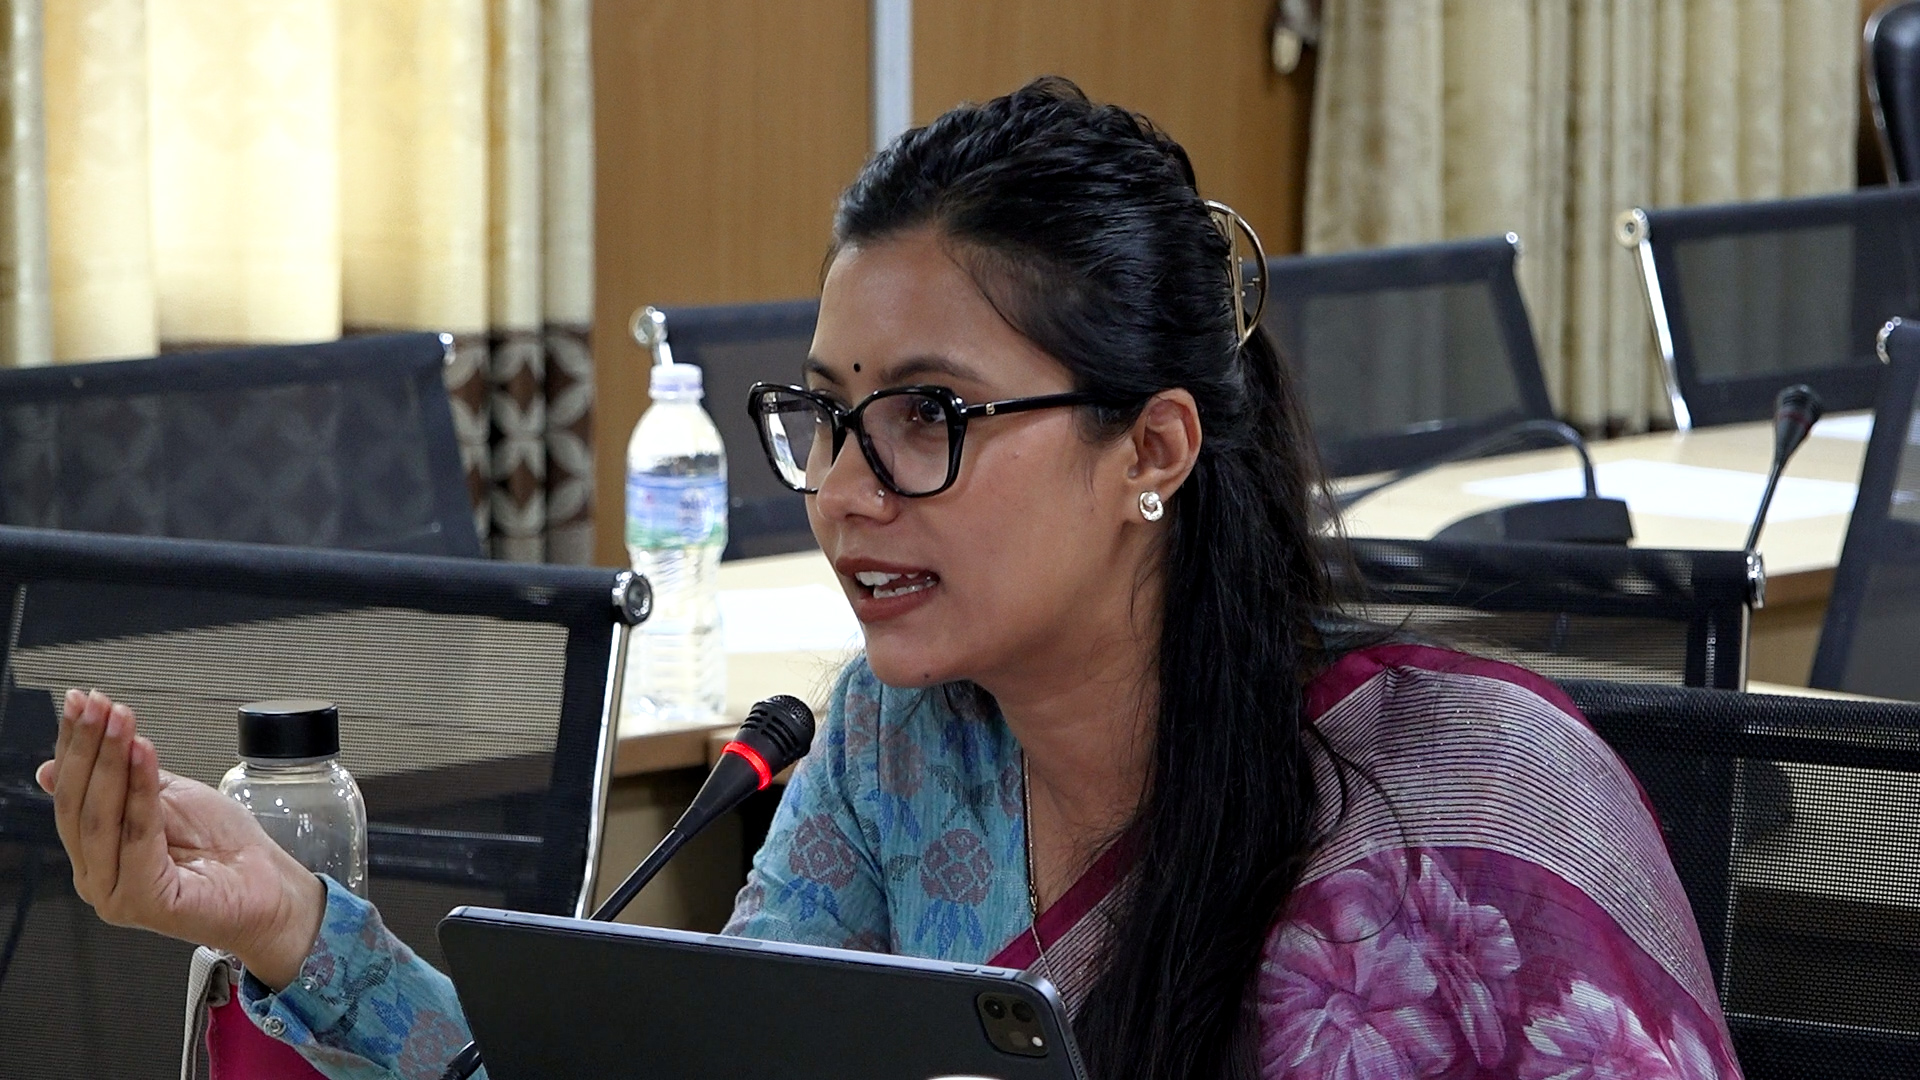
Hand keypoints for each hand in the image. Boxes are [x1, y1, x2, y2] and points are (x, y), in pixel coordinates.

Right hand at [34, 689, 325, 989]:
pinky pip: (136, 836)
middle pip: (78, 803)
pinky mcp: (142, 902)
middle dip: (88, 747)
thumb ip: (119, 780)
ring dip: (111, 761)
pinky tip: (142, 755)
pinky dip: (139, 791)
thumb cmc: (225, 848)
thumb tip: (53, 766)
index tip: (81, 703)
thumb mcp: (168, 798)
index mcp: (96, 851)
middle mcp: (97, 875)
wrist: (270, 887)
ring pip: (100, 818)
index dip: (73, 744)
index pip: (70, 791)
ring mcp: (115, 893)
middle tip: (98, 707)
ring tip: (121, 723)